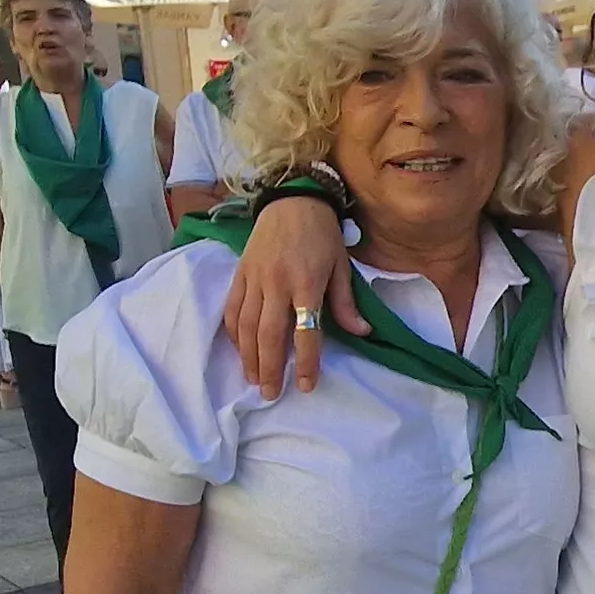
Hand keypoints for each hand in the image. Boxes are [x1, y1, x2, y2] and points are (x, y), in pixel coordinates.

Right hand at [219, 194, 362, 397]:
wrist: (292, 200)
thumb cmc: (322, 234)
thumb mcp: (341, 266)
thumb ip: (345, 303)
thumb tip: (362, 333)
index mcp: (306, 282)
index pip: (305, 332)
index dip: (305, 362)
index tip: (305, 385)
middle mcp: (277, 283)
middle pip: (269, 335)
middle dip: (269, 368)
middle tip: (271, 393)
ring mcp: (254, 279)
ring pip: (246, 326)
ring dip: (248, 357)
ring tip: (253, 379)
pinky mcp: (240, 274)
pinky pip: (232, 309)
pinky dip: (234, 333)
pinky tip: (240, 350)